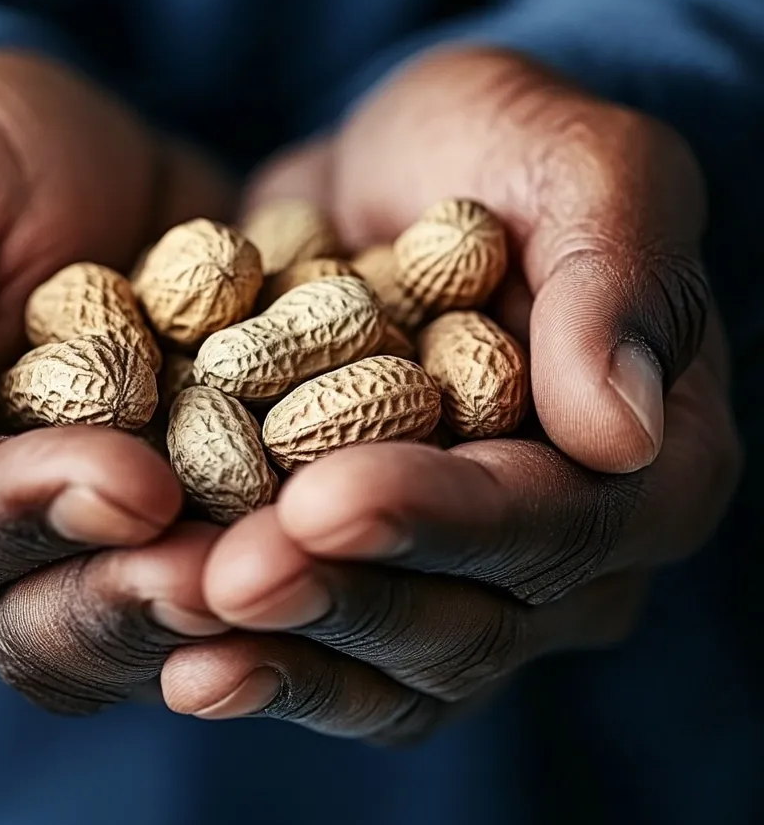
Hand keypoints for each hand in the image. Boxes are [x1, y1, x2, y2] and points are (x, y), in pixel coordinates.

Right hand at [0, 50, 231, 710]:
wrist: (95, 172)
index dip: (29, 512)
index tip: (129, 481)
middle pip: (38, 620)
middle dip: (128, 602)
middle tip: (218, 578)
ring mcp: (88, 551)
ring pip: (135, 635)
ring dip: (208, 623)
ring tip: (290, 581)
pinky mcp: (180, 535)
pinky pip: (223, 589)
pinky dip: (275, 585)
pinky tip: (342, 565)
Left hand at [159, 47, 741, 742]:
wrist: (397, 183)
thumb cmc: (497, 154)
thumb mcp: (575, 164)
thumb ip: (616, 276)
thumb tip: (620, 432)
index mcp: (645, 467)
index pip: (550, 521)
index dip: (437, 519)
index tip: (324, 497)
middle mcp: (566, 559)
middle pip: (463, 624)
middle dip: (340, 595)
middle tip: (228, 577)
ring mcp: (468, 593)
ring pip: (387, 670)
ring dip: (281, 651)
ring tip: (177, 617)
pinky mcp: (377, 590)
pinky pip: (325, 660)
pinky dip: (255, 663)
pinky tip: (180, 664)